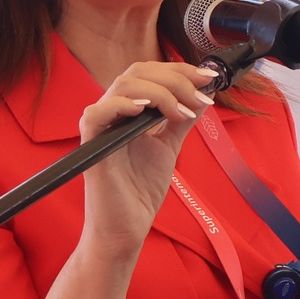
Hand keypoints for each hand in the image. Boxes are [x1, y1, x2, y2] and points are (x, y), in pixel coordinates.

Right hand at [74, 60, 217, 262]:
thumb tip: (203, 96)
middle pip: (138, 72)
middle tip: (200, 95)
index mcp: (128, 110)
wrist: (126, 228)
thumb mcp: (169, 146)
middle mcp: (112, 112)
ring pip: (123, 85)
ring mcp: (100, 126)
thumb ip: (181, 120)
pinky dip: (121, 105)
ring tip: (181, 112)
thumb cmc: (140, 190)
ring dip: (160, 92)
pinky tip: (144, 110)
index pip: (150, 73)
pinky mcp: (91, 145)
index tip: (209, 78)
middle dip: (175, 78)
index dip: (179, 71)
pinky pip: (96, 113)